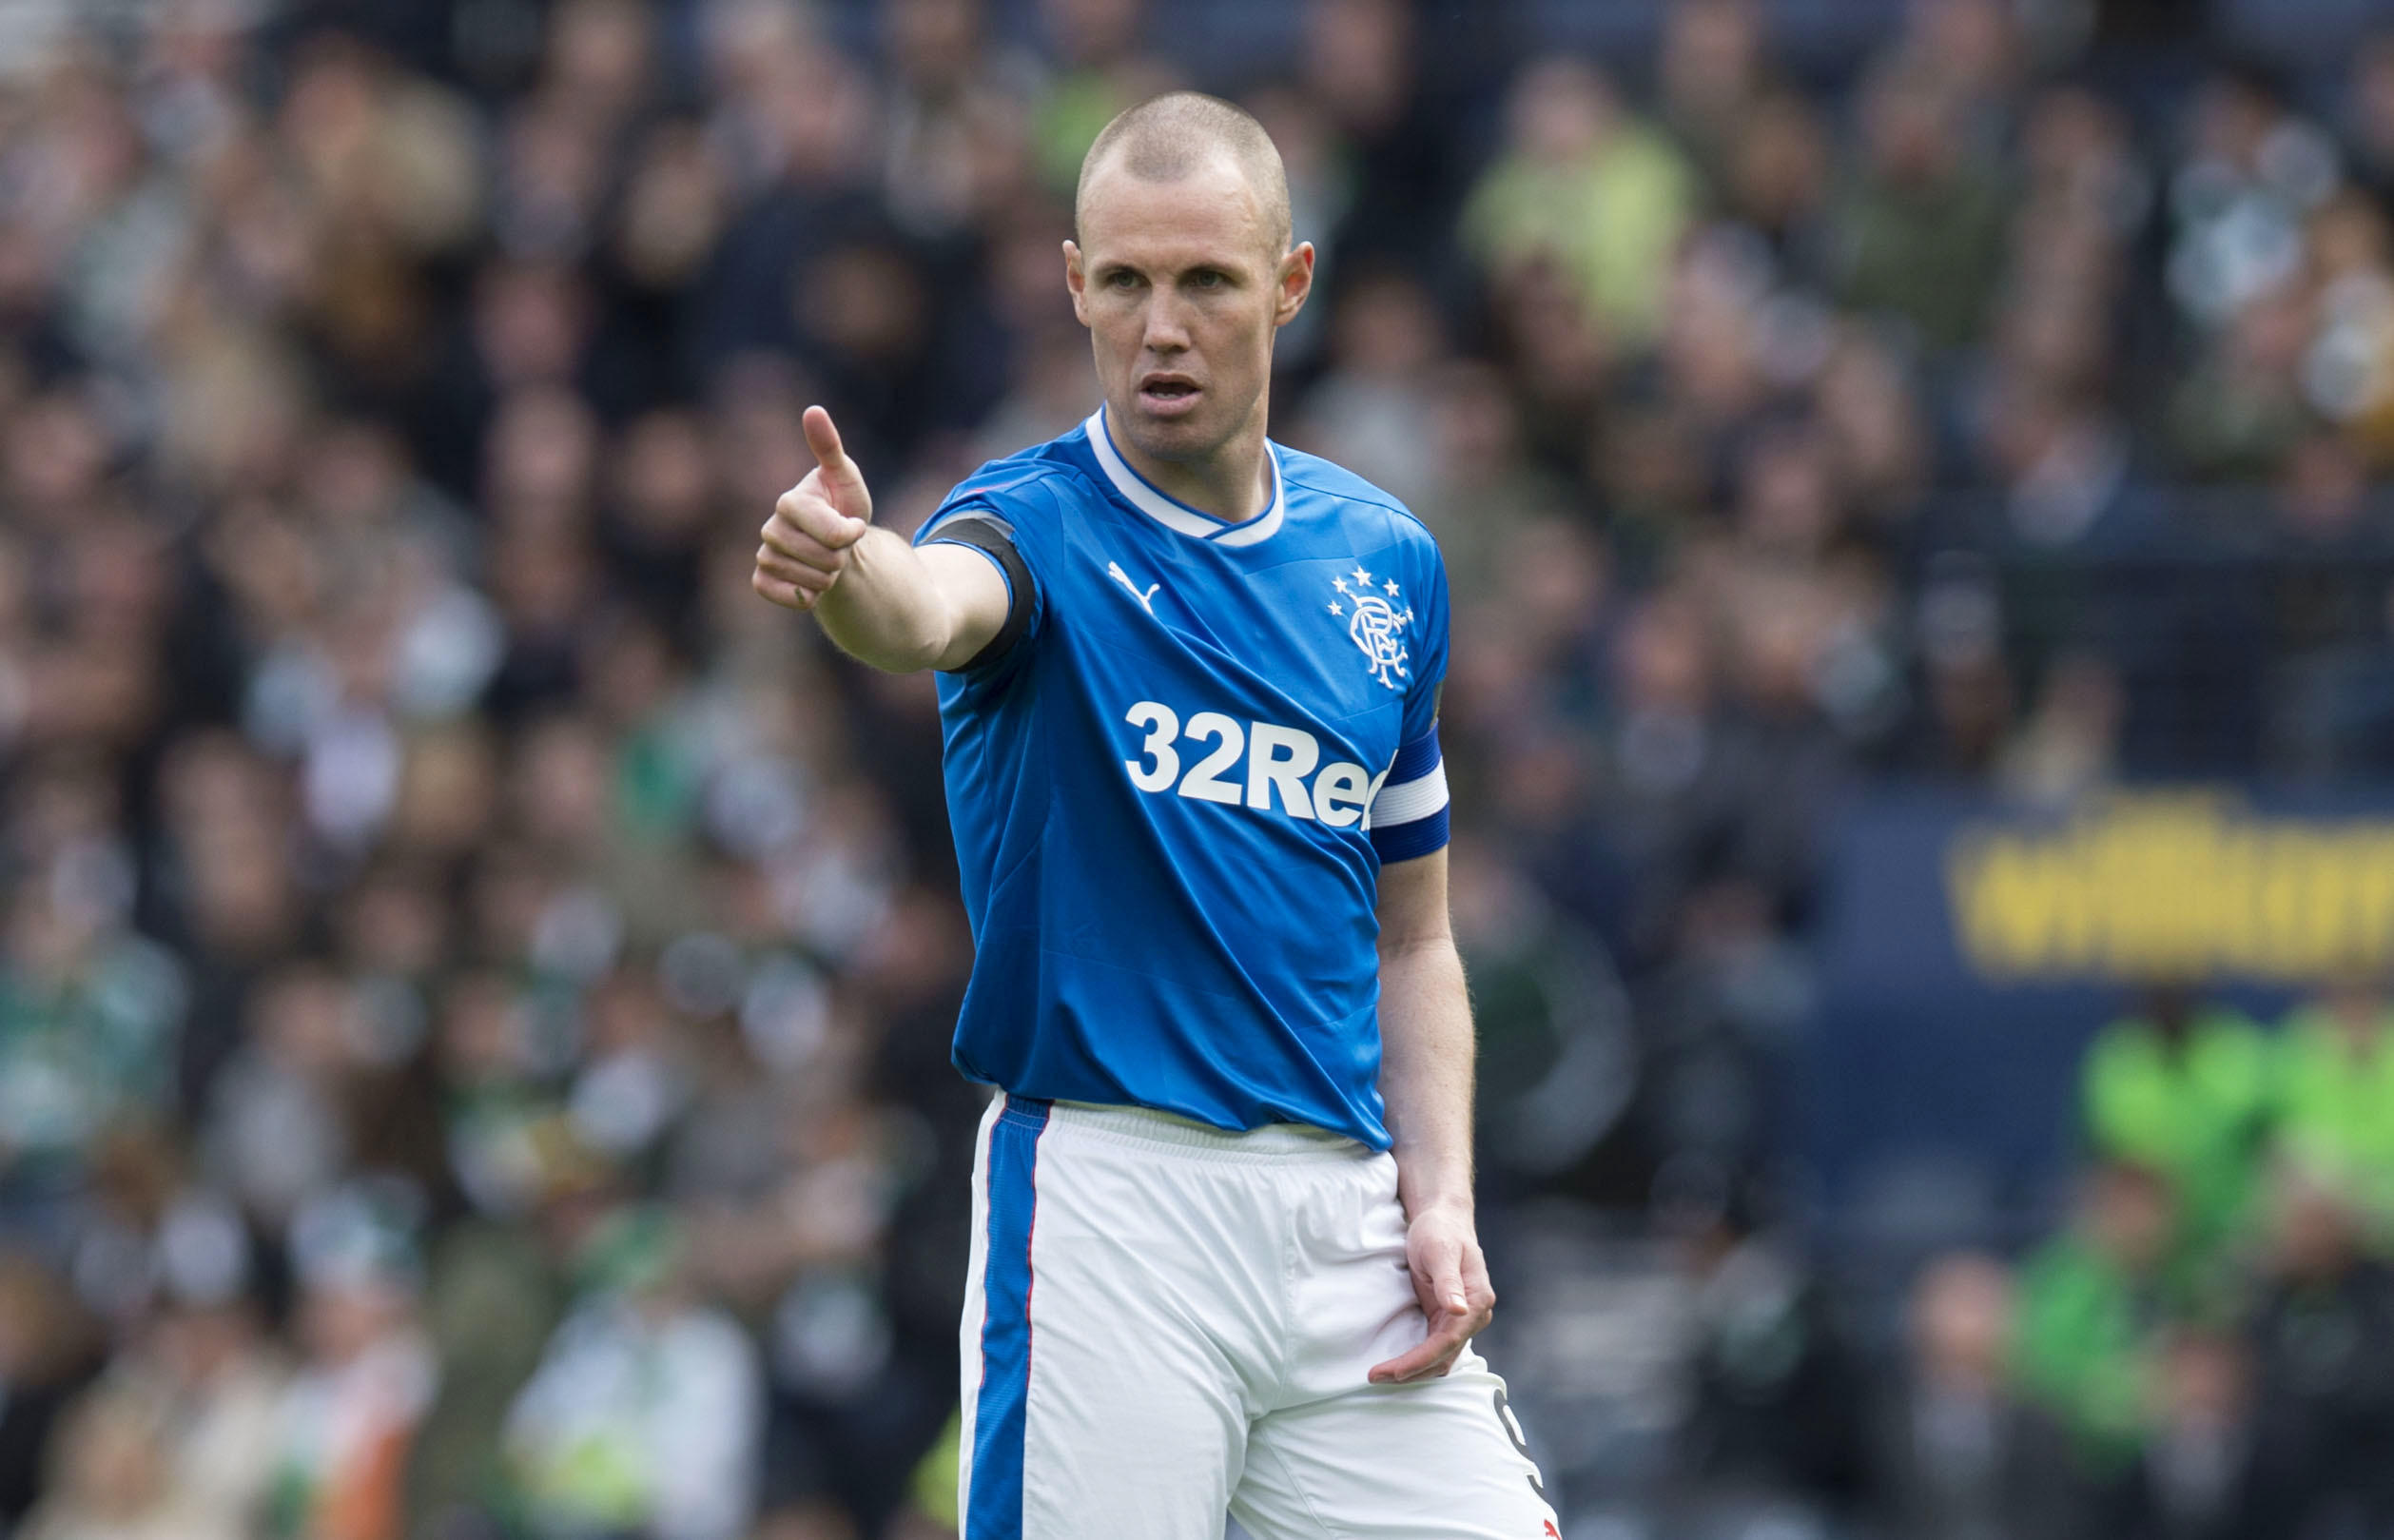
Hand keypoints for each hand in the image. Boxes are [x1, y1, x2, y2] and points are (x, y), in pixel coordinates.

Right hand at [754, 406, 873, 611]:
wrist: (837, 542)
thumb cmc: (842, 504)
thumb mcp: (845, 475)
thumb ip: (829, 446)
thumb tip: (812, 410)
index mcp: (789, 502)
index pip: (831, 533)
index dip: (850, 534)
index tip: (853, 524)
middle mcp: (770, 527)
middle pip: (823, 560)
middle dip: (841, 557)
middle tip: (838, 545)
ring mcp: (765, 554)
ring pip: (810, 580)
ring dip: (829, 577)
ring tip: (827, 560)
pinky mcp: (762, 579)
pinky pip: (783, 594)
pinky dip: (805, 595)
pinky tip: (810, 583)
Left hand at [1368, 1202, 1494, 1383]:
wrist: (1442, 1221)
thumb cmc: (1440, 1232)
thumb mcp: (1439, 1251)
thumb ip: (1449, 1281)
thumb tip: (1459, 1310)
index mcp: (1477, 1301)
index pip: (1448, 1342)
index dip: (1419, 1360)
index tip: (1392, 1371)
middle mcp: (1473, 1316)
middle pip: (1444, 1357)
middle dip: (1411, 1371)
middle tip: (1374, 1377)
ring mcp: (1461, 1320)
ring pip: (1440, 1359)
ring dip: (1413, 1371)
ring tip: (1380, 1375)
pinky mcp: (1446, 1320)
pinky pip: (1434, 1350)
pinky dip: (1417, 1361)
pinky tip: (1395, 1365)